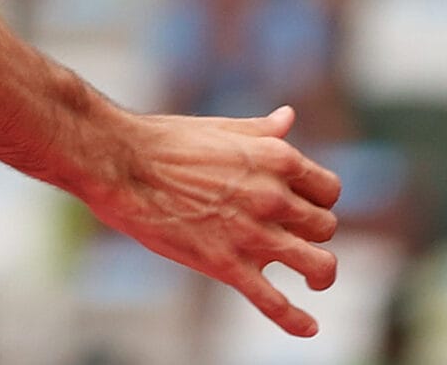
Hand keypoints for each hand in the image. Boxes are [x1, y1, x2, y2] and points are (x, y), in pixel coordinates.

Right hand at [84, 106, 344, 336]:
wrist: (118, 162)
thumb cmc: (162, 141)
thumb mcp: (220, 127)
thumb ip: (260, 130)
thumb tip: (288, 117)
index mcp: (275, 158)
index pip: (328, 189)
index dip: (319, 200)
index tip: (304, 207)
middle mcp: (273, 196)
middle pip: (325, 227)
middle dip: (314, 234)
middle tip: (295, 238)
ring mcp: (253, 233)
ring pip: (318, 265)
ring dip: (321, 275)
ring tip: (313, 282)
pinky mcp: (226, 264)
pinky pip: (273, 302)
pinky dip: (296, 320)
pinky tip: (308, 328)